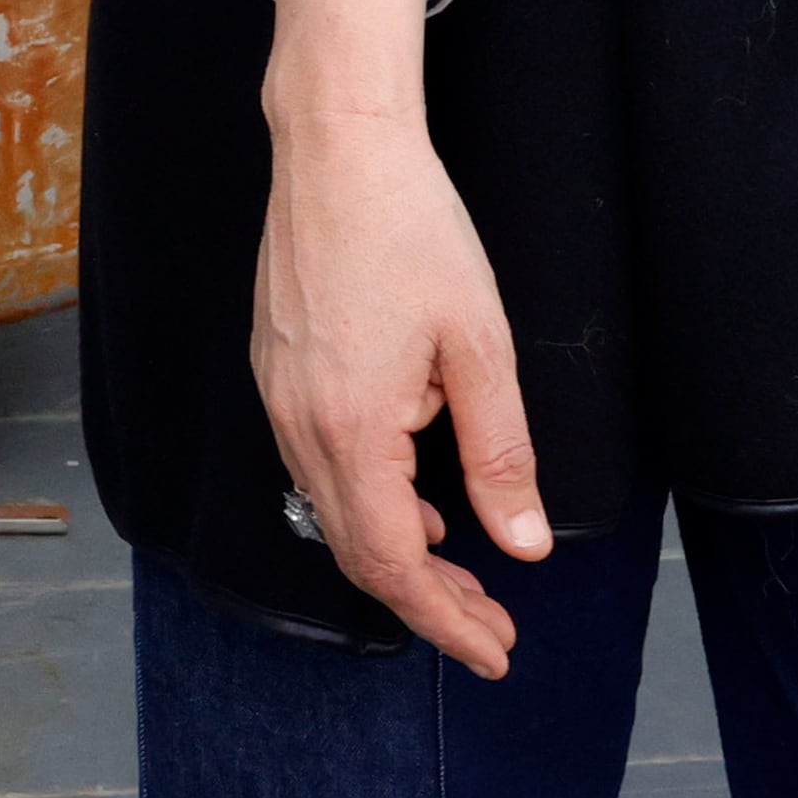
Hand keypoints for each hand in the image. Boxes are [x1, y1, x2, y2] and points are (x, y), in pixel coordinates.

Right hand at [256, 0, 548, 673]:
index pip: (393, 562)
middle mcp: (299, 424)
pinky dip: (366, 497)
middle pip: (357, 550)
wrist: (337, 146)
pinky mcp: (275, 367)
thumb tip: (523, 544)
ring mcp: (278, 395)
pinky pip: (314, 462)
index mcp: (352, 427)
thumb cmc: (414, 231)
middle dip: (428, 599)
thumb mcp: (480, 346)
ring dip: (397, 548)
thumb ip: (500, 454)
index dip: (444, 620)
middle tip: (492, 626)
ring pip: (332, 508)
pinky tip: (413, 488)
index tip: (496, 650)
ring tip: (462, 565)